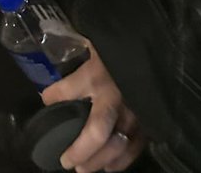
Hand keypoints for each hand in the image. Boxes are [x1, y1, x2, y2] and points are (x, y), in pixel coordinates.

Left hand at [41, 43, 144, 171]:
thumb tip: (57, 49)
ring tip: (82, 169)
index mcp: (96, 73)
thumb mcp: (93, 40)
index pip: (66, 90)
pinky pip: (135, 147)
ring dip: (98, 160)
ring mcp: (134, 111)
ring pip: (116, 146)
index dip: (53, 97)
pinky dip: (121, 160)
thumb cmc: (119, 43)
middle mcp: (114, 96)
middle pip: (96, 132)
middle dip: (80, 150)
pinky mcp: (148, 119)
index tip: (46, 99)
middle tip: (66, 161)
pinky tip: (109, 166)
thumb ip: (77, 49)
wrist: (154, 44)